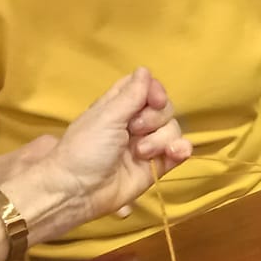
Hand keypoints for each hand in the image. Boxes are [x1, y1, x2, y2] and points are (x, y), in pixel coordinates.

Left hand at [10, 68, 191, 241]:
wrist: (79, 191)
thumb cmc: (85, 149)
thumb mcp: (106, 117)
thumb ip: (130, 95)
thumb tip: (145, 69)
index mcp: (119, 107)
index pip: (146, 88)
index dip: (154, 91)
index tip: (154, 100)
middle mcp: (135, 123)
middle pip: (164, 108)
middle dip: (155, 117)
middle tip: (135, 130)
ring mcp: (147, 145)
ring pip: (172, 130)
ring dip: (161, 139)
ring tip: (141, 153)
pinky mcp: (156, 166)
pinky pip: (178, 152)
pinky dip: (180, 150)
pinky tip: (175, 153)